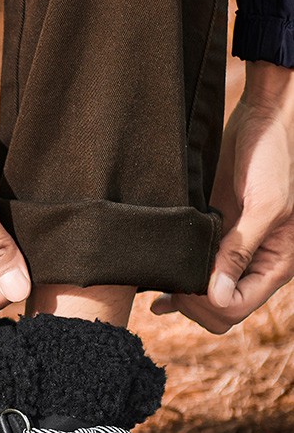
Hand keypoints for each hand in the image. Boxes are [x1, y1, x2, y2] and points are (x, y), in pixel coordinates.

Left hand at [151, 63, 293, 333]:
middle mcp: (254, 265)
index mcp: (276, 264)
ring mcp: (232, 253)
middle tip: (172, 278)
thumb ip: (241, 251)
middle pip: (220, 311)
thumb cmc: (274, 158)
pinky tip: (157, 292)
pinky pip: (195, 272)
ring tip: (160, 280)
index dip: (208, 303)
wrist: (261, 121)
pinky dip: (177, 283)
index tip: (188, 281)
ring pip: (204, 296)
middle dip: (194, 303)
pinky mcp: (214, 236)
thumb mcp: (265, 205)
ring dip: (181, 294)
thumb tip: (218, 296)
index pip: (237, 308)